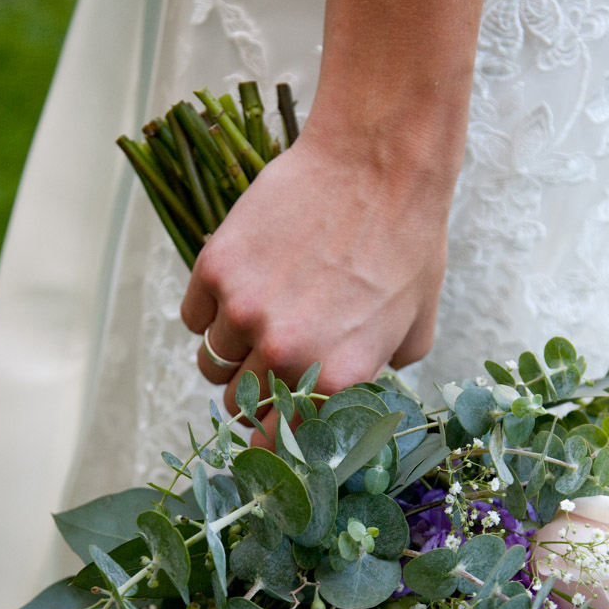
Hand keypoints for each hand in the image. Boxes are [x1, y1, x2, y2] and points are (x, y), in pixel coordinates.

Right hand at [180, 103, 458, 431]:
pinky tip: (241, 286)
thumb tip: (344, 394)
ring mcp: (244, 310)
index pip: (283, 443)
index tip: (265, 438)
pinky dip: (210, 311)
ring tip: (259, 315)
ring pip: (212, 362)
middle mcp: (287, 353)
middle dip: (253, 392)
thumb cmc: (406, 242)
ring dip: (231, 351)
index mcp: (338, 378)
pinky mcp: (216, 269)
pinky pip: (194, 317)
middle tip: (270, 361)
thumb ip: (377, 374)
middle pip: (239, 405)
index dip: (270, 445)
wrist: (377, 164)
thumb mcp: (414, 328)